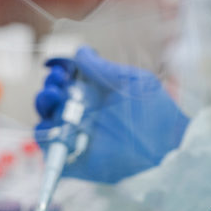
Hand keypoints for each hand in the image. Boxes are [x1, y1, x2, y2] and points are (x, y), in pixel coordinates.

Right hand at [35, 47, 188, 182]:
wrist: (166, 148)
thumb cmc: (155, 112)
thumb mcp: (131, 82)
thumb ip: (103, 69)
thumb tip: (80, 51)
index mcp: (96, 94)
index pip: (68, 79)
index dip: (58, 70)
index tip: (55, 64)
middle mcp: (84, 114)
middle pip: (53, 98)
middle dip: (49, 86)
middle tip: (57, 82)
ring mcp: (78, 136)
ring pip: (47, 120)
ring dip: (44, 105)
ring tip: (53, 96)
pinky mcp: (74, 159)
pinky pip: (50, 149)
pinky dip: (44, 137)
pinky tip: (54, 124)